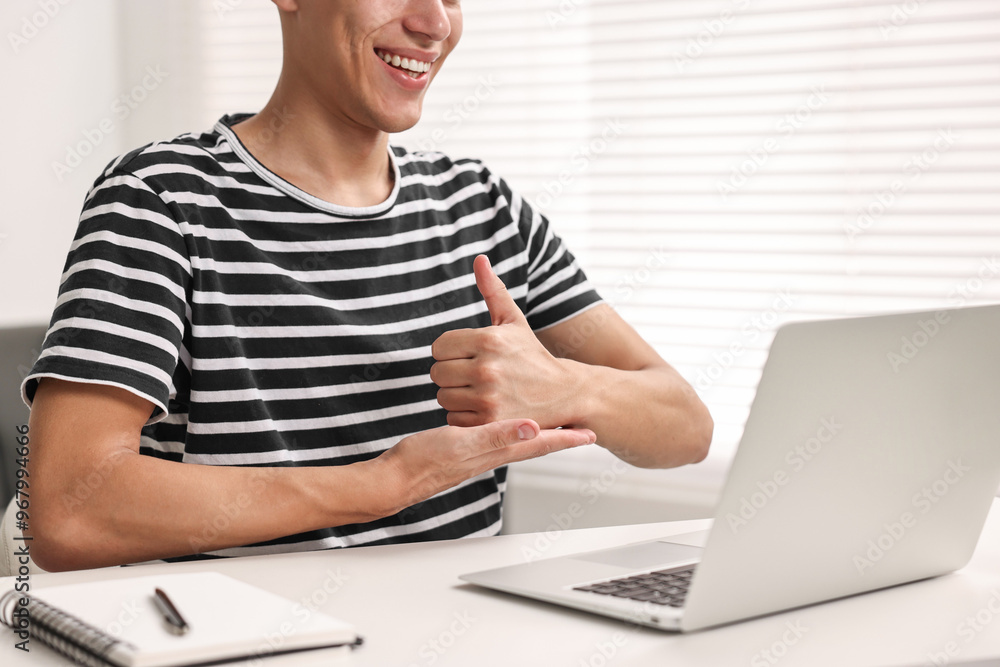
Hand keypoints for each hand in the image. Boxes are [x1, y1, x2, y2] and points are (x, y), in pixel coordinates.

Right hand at [373, 419, 595, 512]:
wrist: (394, 478)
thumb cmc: (423, 462)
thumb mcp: (462, 443)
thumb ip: (496, 435)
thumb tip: (532, 426)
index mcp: (496, 450)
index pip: (540, 443)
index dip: (566, 438)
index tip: (590, 434)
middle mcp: (492, 453)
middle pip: (535, 444)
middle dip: (560, 436)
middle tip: (582, 429)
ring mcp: (478, 453)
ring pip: (518, 441)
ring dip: (539, 433)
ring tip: (554, 425)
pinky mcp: (463, 449)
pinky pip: (497, 437)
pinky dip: (510, 429)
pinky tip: (507, 426)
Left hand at [431, 255, 576, 427]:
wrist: (564, 393)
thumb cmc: (532, 355)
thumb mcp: (514, 321)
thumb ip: (493, 290)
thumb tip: (479, 259)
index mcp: (489, 339)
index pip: (438, 346)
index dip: (450, 351)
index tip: (467, 355)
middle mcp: (486, 368)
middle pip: (437, 372)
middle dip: (451, 374)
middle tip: (474, 375)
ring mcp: (488, 398)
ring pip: (442, 397)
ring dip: (456, 396)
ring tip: (480, 391)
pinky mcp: (489, 423)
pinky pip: (453, 418)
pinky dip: (464, 416)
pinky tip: (484, 408)